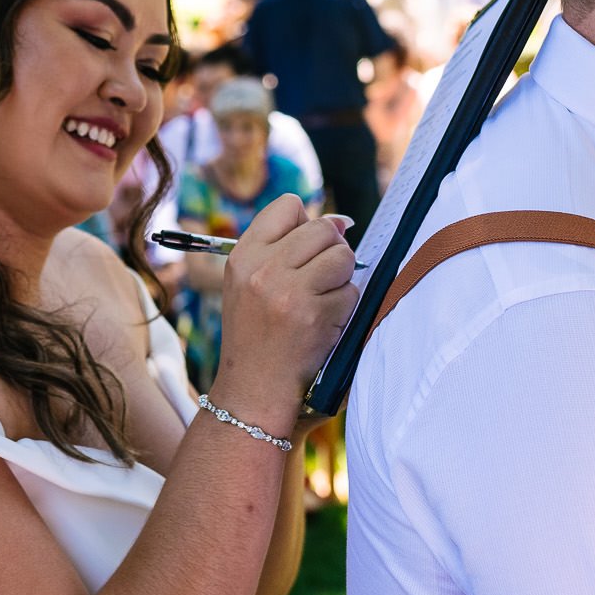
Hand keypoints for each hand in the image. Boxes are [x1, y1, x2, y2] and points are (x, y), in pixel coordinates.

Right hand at [211, 197, 355, 432]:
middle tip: (318, 279)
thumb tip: (341, 222)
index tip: (306, 248)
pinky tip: (322, 326)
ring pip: (343, 256)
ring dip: (341, 279)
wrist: (253, 389)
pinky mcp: (315, 316)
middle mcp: (263, 269)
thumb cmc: (256, 334)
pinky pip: (351, 292)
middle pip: (323, 228)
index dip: (306, 222)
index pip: (287, 205)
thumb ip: (284, 247)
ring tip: (320, 301)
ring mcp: (289, 292)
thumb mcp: (249, 283)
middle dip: (331, 250)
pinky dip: (344, 309)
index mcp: (243, 255)